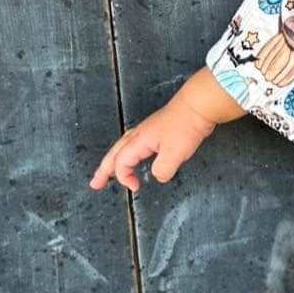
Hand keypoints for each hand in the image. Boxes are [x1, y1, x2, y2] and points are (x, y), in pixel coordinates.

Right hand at [89, 96, 215, 192]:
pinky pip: (134, 143)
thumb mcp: (174, 153)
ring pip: (123, 147)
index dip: (124, 177)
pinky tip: (134, 155)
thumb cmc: (185, 125)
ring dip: (113, 160)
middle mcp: (139, 135)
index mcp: (139, 141)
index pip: (121, 162)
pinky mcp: (157, 129)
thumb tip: (158, 176)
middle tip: (95, 183)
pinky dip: (127, 152)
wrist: (198, 105)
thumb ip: (163, 169)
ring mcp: (147, 130)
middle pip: (114, 154)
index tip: (135, 187)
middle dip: (104, 170)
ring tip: (107, 170)